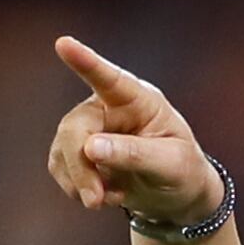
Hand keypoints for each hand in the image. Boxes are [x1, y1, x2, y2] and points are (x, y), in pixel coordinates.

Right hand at [48, 36, 222, 225]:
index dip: (86, 62)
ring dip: (81, 183)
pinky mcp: (76, 151)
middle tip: (94, 200)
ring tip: (111, 198)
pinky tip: (104, 196)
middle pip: (76, 128)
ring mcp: (89, 128)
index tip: (64, 44)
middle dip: (81, 167)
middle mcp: (108, 107)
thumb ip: (135, 154)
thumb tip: (91, 148)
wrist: (176, 195)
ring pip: (63, 150)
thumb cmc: (182, 171)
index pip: (110, 79)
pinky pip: (61, 168)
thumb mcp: (171, 165)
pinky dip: (78, 189)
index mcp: (139, 100)